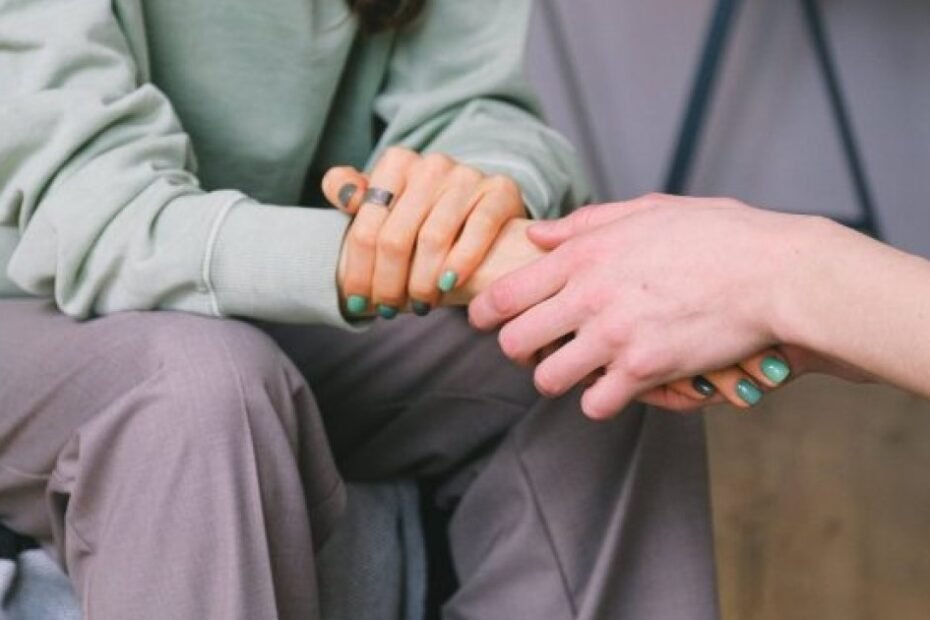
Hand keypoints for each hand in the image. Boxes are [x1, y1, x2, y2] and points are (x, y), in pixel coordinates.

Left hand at [323, 148, 525, 316]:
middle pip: (395, 238)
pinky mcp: (500, 191)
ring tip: (420, 306)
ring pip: (433, 239)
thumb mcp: (386, 204)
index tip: (356, 302)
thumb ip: (354, 194)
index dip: (358, 271)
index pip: (366, 227)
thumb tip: (342, 192)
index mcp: (396, 163)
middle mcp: (431, 165)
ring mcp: (467, 176)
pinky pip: (478, 230)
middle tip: (388, 310)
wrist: (484, 210)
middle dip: (388, 283)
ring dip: (422, 283)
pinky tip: (448, 285)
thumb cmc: (424, 216)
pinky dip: (460, 262)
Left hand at [469, 193, 864, 417]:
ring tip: (577, 368)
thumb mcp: (647, 211)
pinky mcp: (644, 370)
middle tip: (536, 348)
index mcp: (584, 254)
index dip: (483, 313)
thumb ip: (586, 223)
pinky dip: (600, 399)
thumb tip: (538, 234)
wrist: (774, 273)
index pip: (504, 294)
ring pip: (548, 379)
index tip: (485, 321)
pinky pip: (594, 403)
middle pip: (514, 342)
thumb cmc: (717, 235)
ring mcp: (614, 336)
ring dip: (557, 377)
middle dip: (519, 350)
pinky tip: (614, 385)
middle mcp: (589, 296)